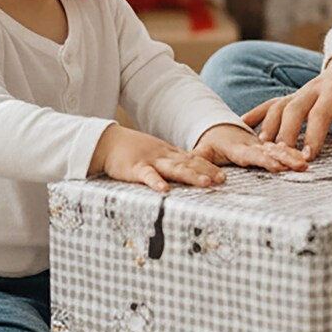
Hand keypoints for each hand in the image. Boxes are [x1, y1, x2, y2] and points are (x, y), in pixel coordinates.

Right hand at [90, 124, 225, 193]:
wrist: (108, 142)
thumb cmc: (133, 151)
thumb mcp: (156, 154)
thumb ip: (172, 163)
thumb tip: (190, 173)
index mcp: (169, 154)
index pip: (193, 159)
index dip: (209, 167)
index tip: (224, 176)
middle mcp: (164, 156)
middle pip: (189, 164)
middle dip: (207, 171)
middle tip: (223, 180)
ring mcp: (150, 161)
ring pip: (174, 169)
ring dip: (191, 176)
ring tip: (206, 183)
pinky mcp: (135, 168)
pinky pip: (147, 176)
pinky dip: (156, 182)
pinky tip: (164, 190)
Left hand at [194, 123, 307, 172]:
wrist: (218, 127)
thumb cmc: (210, 143)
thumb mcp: (202, 152)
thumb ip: (201, 164)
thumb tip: (211, 181)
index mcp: (237, 146)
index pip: (252, 154)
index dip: (265, 160)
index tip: (277, 167)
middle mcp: (252, 144)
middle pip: (271, 150)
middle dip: (286, 157)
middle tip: (301, 165)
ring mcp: (262, 144)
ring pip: (280, 148)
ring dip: (293, 155)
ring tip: (306, 164)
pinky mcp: (268, 146)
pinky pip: (283, 149)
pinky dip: (294, 153)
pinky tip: (305, 160)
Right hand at [242, 49, 331, 160]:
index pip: (321, 113)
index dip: (313, 134)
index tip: (307, 156)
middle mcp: (313, 89)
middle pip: (294, 109)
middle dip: (286, 133)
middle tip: (281, 157)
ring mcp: (300, 91)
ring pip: (279, 105)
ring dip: (269, 126)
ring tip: (262, 148)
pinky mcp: (292, 95)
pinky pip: (271, 102)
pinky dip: (256, 113)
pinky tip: (241, 125)